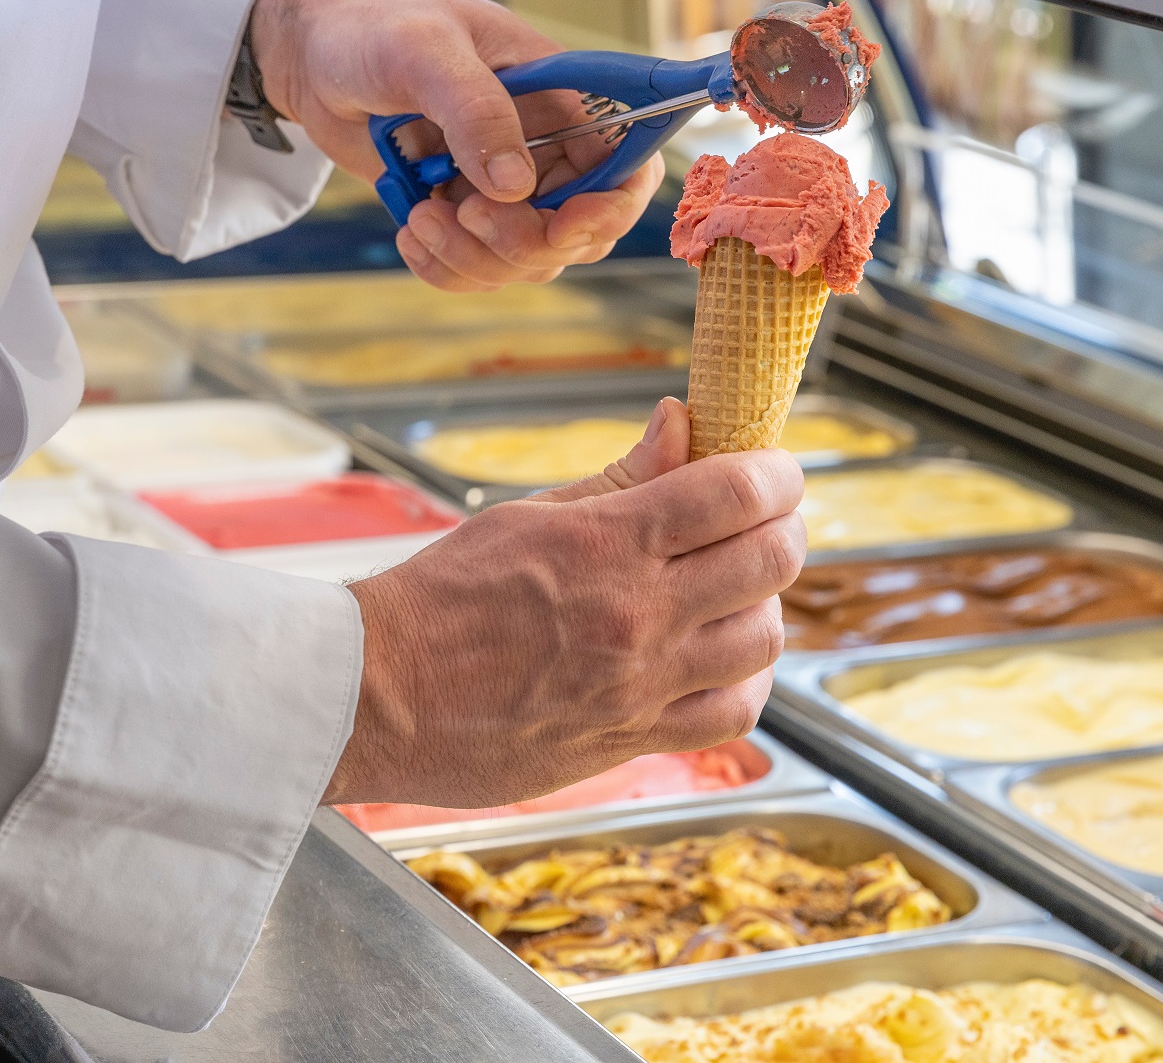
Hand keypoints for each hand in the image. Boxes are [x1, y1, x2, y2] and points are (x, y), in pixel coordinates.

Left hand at [249, 0, 661, 290]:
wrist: (312, 55)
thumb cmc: (375, 30)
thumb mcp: (425, 52)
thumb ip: (475, 110)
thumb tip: (514, 184)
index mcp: (559, 95)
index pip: (626, 161)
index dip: (611, 205)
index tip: (562, 225)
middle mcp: (544, 145)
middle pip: (578, 230)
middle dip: (524, 240)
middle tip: (462, 212)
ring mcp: (503, 185)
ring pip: (527, 259)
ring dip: (475, 257)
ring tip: (421, 217)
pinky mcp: (463, 212)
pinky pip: (479, 267)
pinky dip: (446, 266)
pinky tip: (410, 229)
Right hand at [324, 399, 804, 806]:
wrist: (379, 695)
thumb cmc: (439, 597)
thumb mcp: (528, 514)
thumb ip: (620, 477)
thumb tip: (682, 424)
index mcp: (609, 543)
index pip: (738, 491)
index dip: (775, 471)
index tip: (773, 468)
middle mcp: (638, 614)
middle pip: (771, 558)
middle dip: (783, 525)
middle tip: (765, 518)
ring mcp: (641, 683)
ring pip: (765, 637)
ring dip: (764, 603)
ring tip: (735, 588)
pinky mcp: (632, 738)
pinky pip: (732, 712)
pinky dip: (746, 680)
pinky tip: (723, 658)